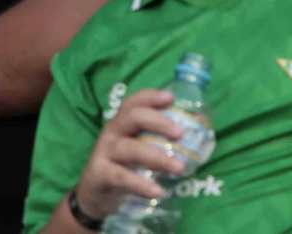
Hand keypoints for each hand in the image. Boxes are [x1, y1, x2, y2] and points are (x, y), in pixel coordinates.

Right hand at [70, 89, 188, 223]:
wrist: (93, 195)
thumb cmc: (123, 167)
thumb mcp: (140, 150)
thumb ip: (162, 139)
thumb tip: (198, 126)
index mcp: (123, 123)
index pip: (134, 103)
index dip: (150, 97)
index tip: (170, 98)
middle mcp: (112, 132)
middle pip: (131, 117)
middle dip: (157, 121)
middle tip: (180, 133)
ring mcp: (104, 152)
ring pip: (130, 149)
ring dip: (157, 157)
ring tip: (179, 168)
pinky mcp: (100, 174)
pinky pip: (121, 177)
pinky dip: (140, 184)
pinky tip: (157, 191)